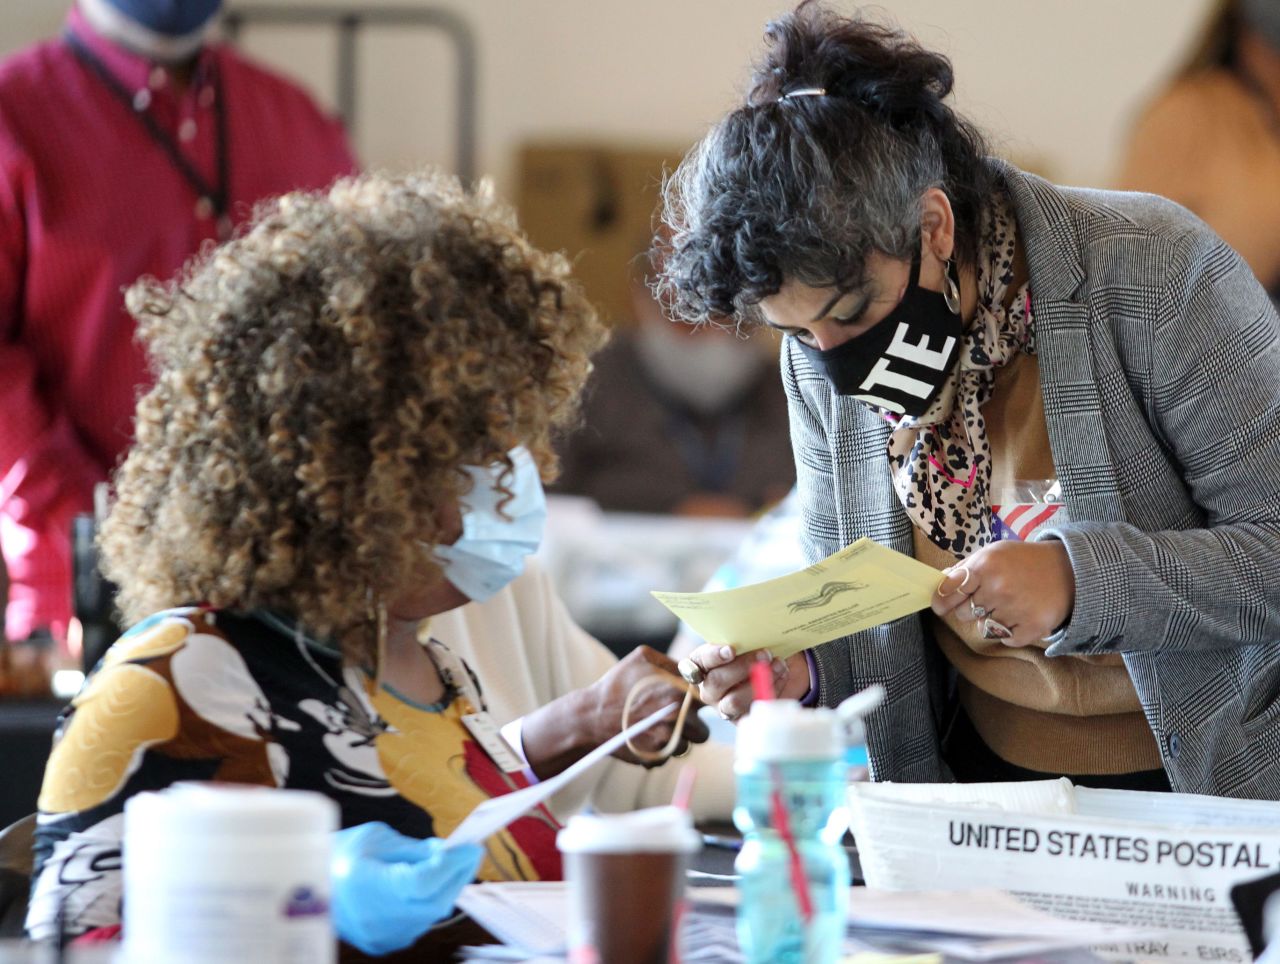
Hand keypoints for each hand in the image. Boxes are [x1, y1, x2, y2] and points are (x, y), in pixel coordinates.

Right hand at [330, 822, 482, 954]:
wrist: (305, 887)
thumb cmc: (339, 855)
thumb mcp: (377, 838)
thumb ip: (414, 849)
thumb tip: (446, 852)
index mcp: (368, 886)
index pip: (424, 881)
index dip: (452, 864)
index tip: (472, 847)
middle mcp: (375, 918)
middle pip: (434, 902)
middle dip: (457, 876)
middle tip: (469, 854)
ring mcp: (380, 936)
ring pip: (430, 916)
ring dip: (446, 890)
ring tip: (450, 866)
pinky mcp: (382, 944)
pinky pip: (418, 924)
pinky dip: (430, 903)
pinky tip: (430, 885)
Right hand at [584, 646, 709, 765]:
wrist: (591, 717)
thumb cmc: (617, 685)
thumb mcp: (643, 657)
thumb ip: (673, 662)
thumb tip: (695, 669)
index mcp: (679, 690)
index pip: (709, 700)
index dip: (704, 703)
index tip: (696, 704)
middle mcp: (679, 717)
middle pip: (703, 730)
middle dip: (691, 725)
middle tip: (673, 718)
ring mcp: (669, 740)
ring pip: (688, 746)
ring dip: (677, 740)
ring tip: (657, 728)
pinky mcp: (658, 757)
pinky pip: (670, 756)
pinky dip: (661, 750)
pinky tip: (645, 738)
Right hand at [679, 645, 810, 720]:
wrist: (772, 665)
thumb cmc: (751, 647)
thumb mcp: (743, 638)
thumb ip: (741, 636)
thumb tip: (753, 629)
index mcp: (701, 665)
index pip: (694, 663)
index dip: (712, 657)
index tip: (731, 650)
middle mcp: (708, 688)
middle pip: (717, 682)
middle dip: (742, 667)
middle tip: (764, 653)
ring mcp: (723, 706)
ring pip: (734, 701)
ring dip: (759, 681)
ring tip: (778, 664)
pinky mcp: (742, 719)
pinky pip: (754, 709)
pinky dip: (772, 689)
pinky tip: (782, 674)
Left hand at [931, 540, 1074, 646]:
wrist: (1070, 569)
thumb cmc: (1024, 560)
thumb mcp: (993, 552)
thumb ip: (965, 568)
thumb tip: (940, 584)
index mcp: (985, 566)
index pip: (949, 591)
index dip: (942, 600)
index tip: (939, 606)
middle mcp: (998, 587)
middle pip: (963, 614)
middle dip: (971, 608)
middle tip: (990, 597)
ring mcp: (1015, 609)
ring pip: (984, 628)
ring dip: (993, 619)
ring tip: (1011, 603)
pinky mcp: (1032, 627)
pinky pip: (1005, 639)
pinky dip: (1011, 632)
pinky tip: (1022, 615)